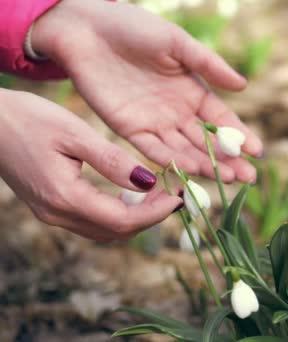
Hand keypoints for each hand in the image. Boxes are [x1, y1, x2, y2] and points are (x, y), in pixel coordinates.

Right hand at [0, 89, 181, 241]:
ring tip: (159, 193)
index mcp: (64, 197)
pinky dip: (117, 213)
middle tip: (175, 194)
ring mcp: (51, 214)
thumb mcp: (74, 133)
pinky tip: (131, 193)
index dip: (156, 213)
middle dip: (151, 217)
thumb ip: (112, 161)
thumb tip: (149, 182)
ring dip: (135, 217)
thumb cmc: (27, 119)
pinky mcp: (50, 207)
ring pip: (105, 230)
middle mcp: (57, 214)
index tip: (179, 196)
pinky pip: (92, 221)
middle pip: (116, 231)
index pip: (122, 221)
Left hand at [32, 0, 262, 182]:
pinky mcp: (129, 129)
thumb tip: (243, 86)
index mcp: (192, 90)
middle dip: (230, 160)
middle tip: (249, 178)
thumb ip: (208, 64)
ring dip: (206, 165)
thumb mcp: (177, 42)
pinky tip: (190, 170)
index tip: (258, 152)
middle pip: (208, 142)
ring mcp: (154, 122)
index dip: (240, 136)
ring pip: (185, 150)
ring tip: (228, 179)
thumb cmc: (134, 28)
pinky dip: (171, 161)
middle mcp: (177, 111)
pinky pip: (154, 149)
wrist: (86, 29)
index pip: (222, 120)